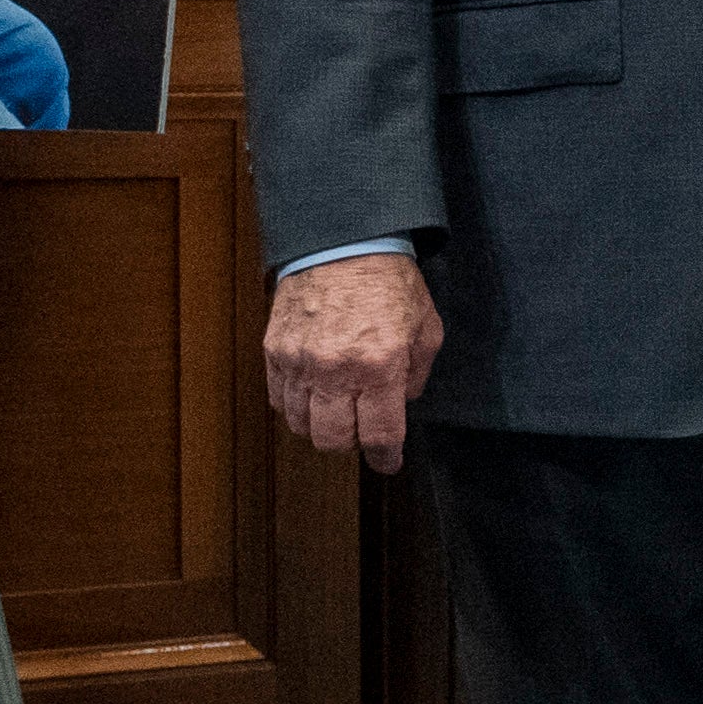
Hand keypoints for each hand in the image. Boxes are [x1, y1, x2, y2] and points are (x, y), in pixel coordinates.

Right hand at [265, 251, 443, 469]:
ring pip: (300, 425)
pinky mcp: (275, 350)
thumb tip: (401, 405)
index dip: (385, 458)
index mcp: (379, 366)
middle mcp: (335, 370)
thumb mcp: (427, 328)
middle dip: (351, 444)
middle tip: (362, 429)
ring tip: (336, 410)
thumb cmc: (390, 283)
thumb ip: (417, 375)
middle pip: (333, 440)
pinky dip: (295, 406)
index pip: (379, 436)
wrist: (343, 241)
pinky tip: (312, 394)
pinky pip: (279, 400)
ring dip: (320, 426)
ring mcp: (299, 362)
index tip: (388, 462)